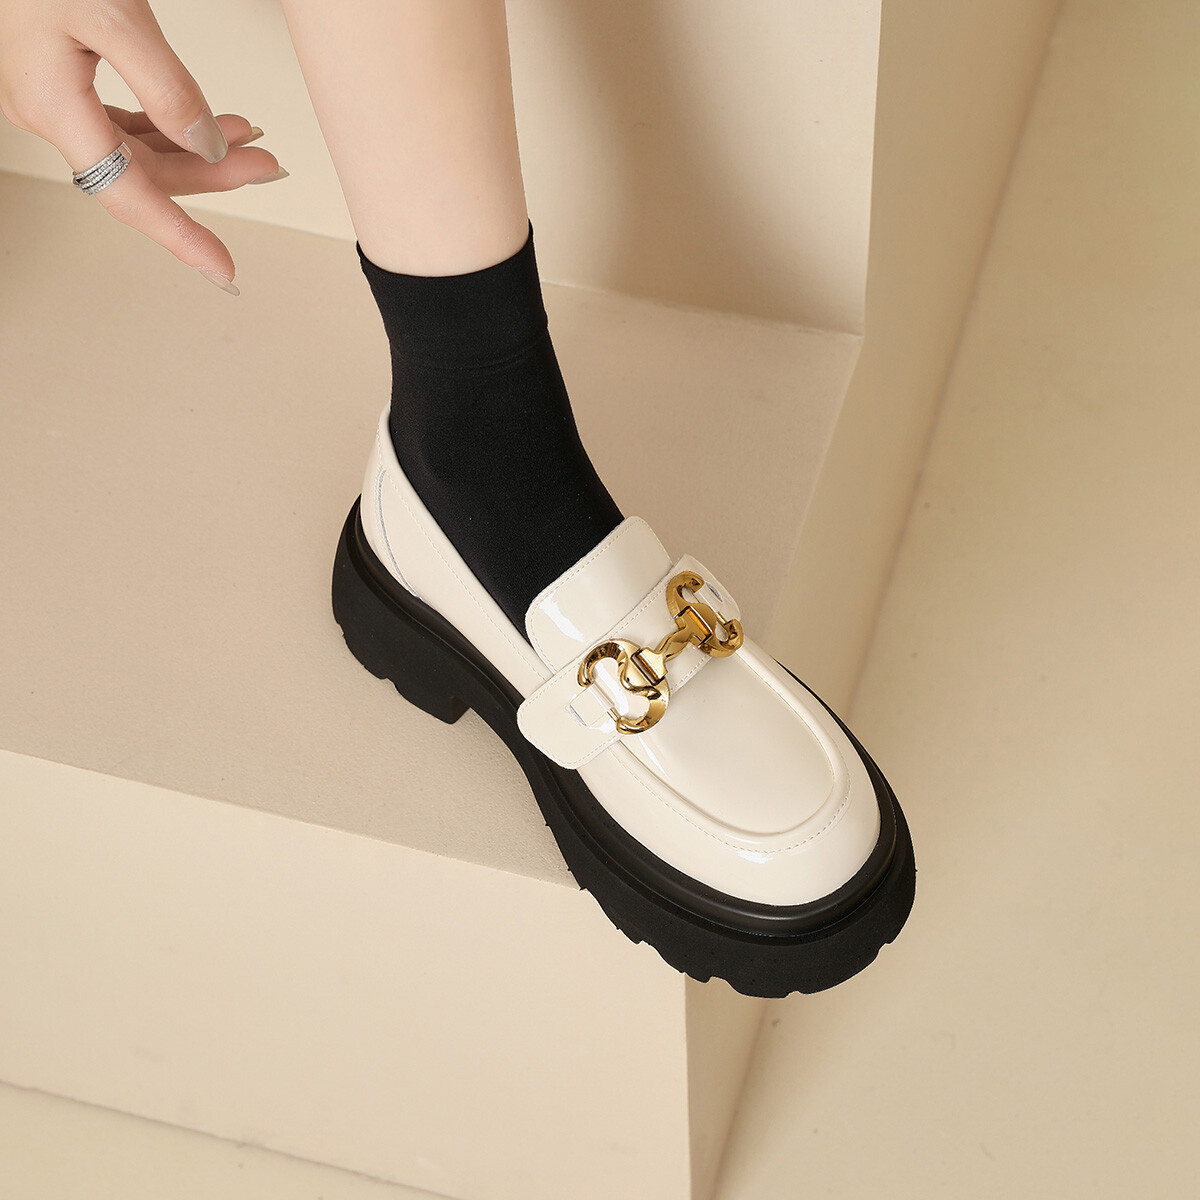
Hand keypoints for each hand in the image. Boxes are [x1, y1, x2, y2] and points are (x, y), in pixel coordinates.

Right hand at [0, 0, 285, 292]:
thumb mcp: (114, 15)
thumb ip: (165, 87)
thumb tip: (207, 144)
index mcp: (54, 107)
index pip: (130, 196)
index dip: (180, 237)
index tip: (222, 268)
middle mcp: (50, 111)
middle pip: (145, 173)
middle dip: (212, 175)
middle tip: (266, 166)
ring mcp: (56, 97)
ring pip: (142, 148)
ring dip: (200, 149)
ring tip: (251, 141)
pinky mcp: (65, 79)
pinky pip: (128, 121)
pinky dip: (175, 124)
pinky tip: (212, 123)